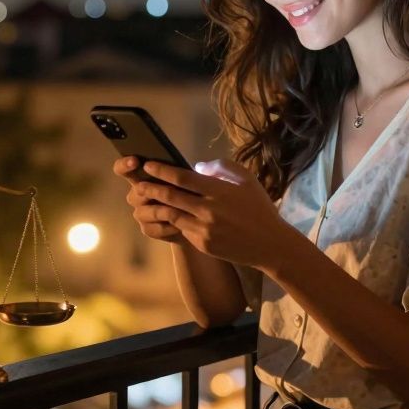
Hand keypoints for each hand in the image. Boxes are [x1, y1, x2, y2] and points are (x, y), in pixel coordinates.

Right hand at [113, 156, 184, 242]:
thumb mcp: (184, 177)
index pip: (122, 168)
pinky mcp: (147, 228)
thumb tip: (176, 164)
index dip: (124, 164)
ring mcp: (140, 212)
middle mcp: (137, 194)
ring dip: (160, 210)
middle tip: (165, 190)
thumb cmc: (188, 190)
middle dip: (149, 191)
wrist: (194, 217)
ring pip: (141, 212)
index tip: (135, 161)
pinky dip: (166, 228)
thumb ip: (176, 170)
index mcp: (141, 176)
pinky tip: (179, 226)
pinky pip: (151, 229)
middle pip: (134, 192)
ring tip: (179, 209)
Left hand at [134, 158, 294, 269]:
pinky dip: (173, 221)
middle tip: (138, 183)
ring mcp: (205, 230)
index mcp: (218, 191)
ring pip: (172, 215)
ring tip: (146, 201)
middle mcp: (209, 210)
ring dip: (157, 207)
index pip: (182, 178)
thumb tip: (196, 166)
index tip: (148, 164)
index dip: (162, 170)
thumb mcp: (246, 179)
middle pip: (171, 196)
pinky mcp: (203, 244)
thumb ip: (221, 167)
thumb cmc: (258, 207)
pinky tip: (166, 215)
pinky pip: (183, 230)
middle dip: (151, 188)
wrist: (270, 244)